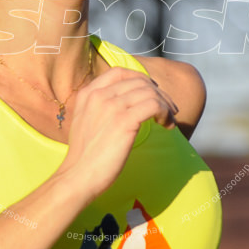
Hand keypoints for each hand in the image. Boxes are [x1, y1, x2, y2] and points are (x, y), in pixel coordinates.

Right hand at [58, 66, 178, 199]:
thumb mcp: (85, 122)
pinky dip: (165, 113)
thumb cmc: (84, 156)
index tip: (152, 91)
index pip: (119, 72)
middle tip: (169, 109)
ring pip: (150, 92)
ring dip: (165, 104)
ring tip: (169, 120)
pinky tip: (167, 125)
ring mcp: (111, 106)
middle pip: (139, 81)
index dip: (140, 78)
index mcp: (88, 94)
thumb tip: (126, 105)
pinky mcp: (125, 121)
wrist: (79, 176)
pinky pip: (154, 105)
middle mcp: (99, 95)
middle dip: (158, 93)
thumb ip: (100, 108)